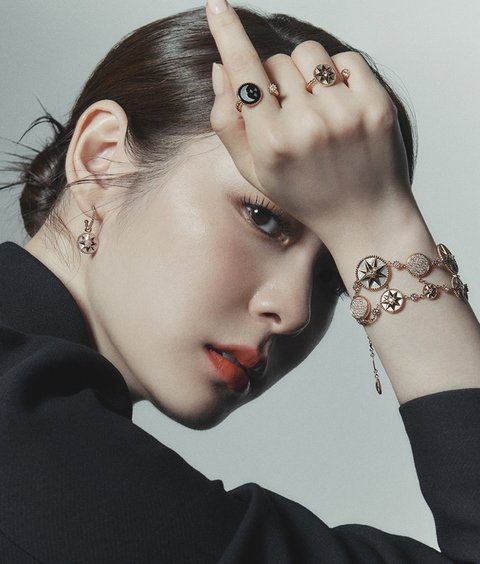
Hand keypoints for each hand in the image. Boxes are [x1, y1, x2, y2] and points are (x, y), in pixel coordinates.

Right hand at [206, 0, 413, 243]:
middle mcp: (307, 125)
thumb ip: (229, 124)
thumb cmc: (305, 194)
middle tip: (290, 115)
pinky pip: (345, 59)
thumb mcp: (255, 172)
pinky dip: (338, 75)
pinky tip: (339, 105)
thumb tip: (221, 69)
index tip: (216, 4)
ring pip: (310, 54)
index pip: (244, 74)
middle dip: (277, 81)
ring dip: (306, 73)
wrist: (364, 215)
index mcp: (272, 143)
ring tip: (315, 109)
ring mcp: (345, 113)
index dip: (228, 34)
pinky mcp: (376, 104)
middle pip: (276, 63)